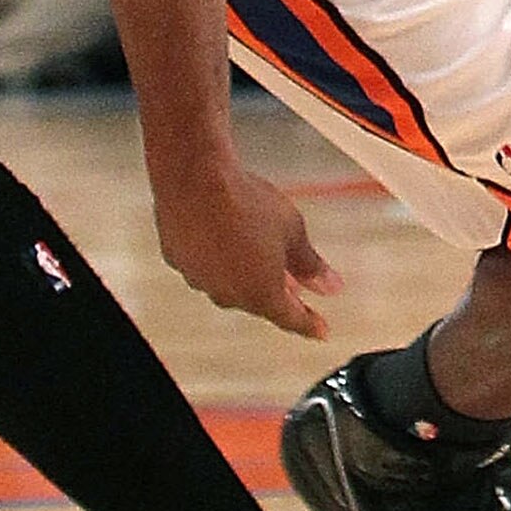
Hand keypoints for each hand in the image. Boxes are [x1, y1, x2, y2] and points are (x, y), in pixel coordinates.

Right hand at [152, 155, 342, 337]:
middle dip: (278, 292)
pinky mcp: (179, 260)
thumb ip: (310, 265)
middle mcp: (228, 294)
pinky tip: (226, 237)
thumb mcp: (292, 232)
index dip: (309, 324)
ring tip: (259, 251)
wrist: (195, 180)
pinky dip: (219, 258)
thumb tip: (330, 286)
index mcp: (260, 293)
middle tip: (293, 285)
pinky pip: (205, 266)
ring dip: (247, 273)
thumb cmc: (245, 203)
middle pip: (259, 301)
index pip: (291, 319)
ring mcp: (200, 279)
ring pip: (230, 284)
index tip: (320, 330)